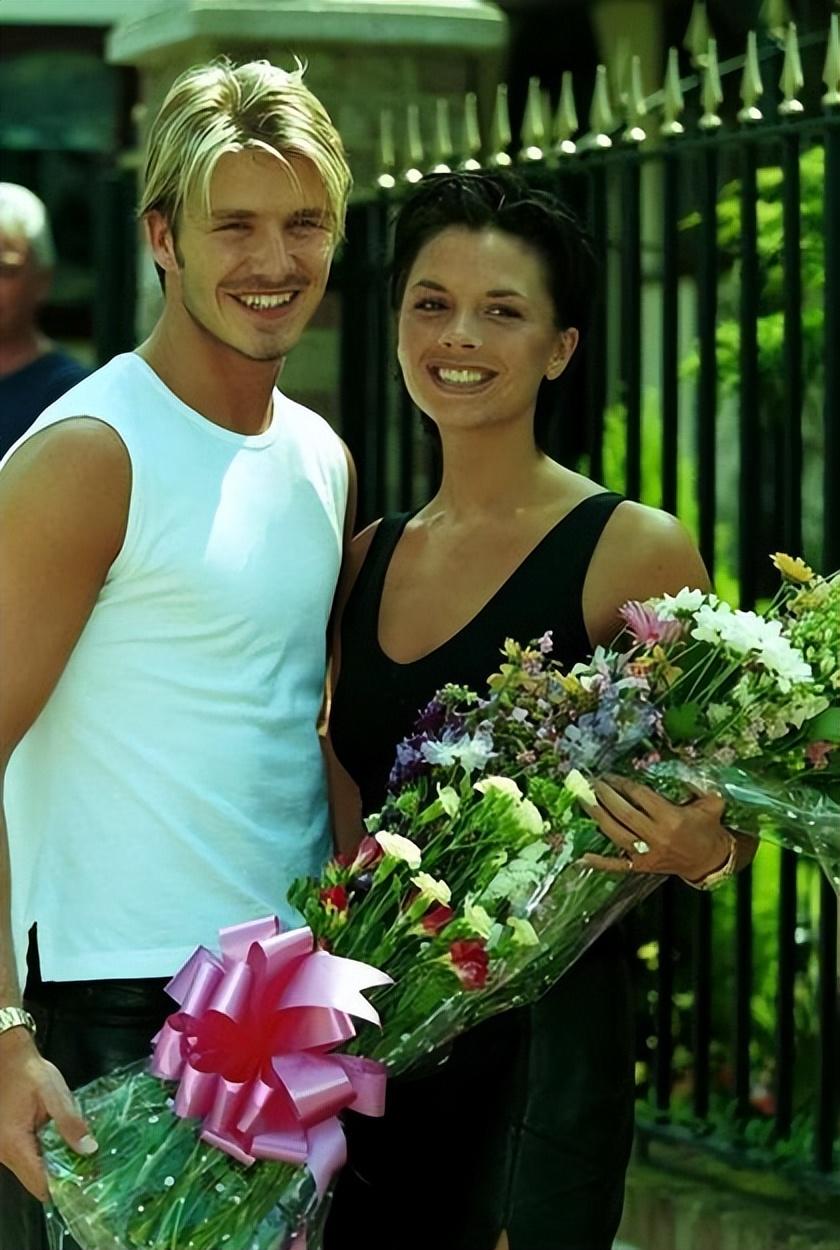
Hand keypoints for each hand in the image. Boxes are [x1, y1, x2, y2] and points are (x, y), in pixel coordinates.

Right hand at [0, 1027, 96, 1200]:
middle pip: (35, 1180)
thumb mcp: (55, 1094)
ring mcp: (3, 1149)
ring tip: (82, 1158)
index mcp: (14, 1143)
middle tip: (89, 1170)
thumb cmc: (29, 1073)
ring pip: (30, 1170)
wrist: (9, 1057)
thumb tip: (89, 1149)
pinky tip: (65, 1146)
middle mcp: (4, 1153)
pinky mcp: (7, 1142)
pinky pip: (27, 1157)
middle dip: (62, 1178)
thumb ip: (71, 1123)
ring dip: (54, 1167)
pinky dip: (45, 1156)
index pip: (39, 1182)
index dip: (62, 1187)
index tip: (86, 1184)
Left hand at [579, 774, 730, 879]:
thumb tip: (679, 764)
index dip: (622, 784)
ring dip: (597, 816)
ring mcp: (646, 854)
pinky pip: (616, 865)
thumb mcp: (711, 802)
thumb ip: (696, 784)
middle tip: (592, 782)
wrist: (710, 860)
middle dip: (605, 795)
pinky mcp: (641, 867)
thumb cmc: (708, 827)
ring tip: (584, 800)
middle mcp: (656, 836)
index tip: (609, 775)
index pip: (640, 796)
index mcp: (672, 818)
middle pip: (623, 813)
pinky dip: (598, 863)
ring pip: (615, 834)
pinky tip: (581, 857)